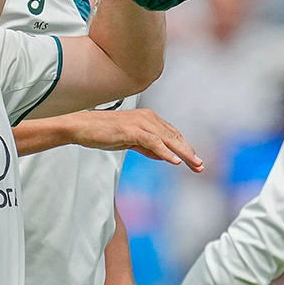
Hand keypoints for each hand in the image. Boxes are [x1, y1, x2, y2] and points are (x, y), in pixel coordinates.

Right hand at [73, 108, 203, 170]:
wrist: (82, 127)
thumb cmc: (103, 133)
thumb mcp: (130, 141)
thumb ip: (147, 147)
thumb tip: (164, 155)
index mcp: (149, 119)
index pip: (173, 135)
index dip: (186, 148)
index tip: (196, 161)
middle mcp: (148, 118)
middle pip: (174, 137)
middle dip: (189, 152)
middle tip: (201, 166)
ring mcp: (140, 123)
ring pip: (168, 139)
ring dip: (183, 153)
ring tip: (194, 164)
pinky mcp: (132, 130)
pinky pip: (153, 142)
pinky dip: (166, 152)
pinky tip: (175, 161)